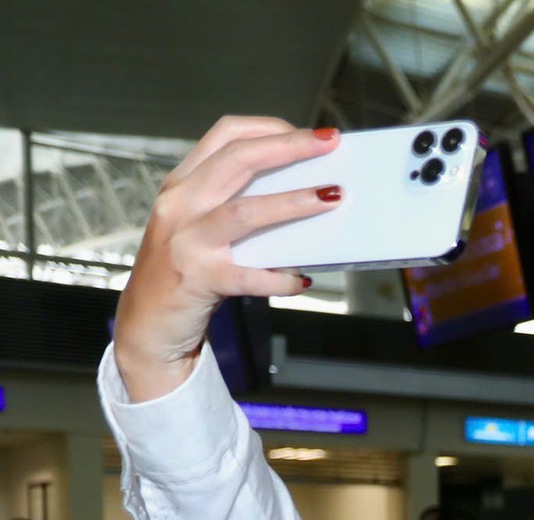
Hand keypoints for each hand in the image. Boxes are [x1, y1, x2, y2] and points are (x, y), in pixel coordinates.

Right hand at [113, 116, 339, 402]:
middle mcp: (180, 204)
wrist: (147, 322)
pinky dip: (280, 278)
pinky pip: (250, 276)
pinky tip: (301, 279)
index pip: (225, 136)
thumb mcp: (199, 224)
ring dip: (292, 202)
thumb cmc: (183, 269)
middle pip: (237, 160)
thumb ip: (236, 204)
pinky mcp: (199, 279)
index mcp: (182, 184)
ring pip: (245, 211)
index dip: (269, 128)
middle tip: (330, 143)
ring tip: (331, 197)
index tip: (309, 135)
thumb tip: (303, 194)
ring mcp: (187, 241)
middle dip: (288, 147)